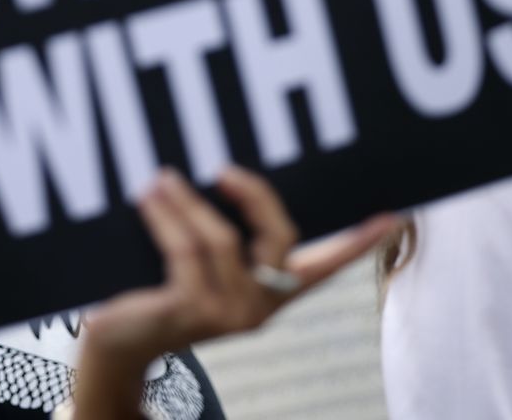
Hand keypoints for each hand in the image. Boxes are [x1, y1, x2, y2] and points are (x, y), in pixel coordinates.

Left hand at [81, 168, 397, 371]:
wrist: (119, 341)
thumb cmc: (162, 286)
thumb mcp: (202, 260)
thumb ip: (226, 229)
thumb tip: (223, 169)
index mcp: (274, 291)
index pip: (328, 264)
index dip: (360, 241)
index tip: (393, 215)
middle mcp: (261, 306)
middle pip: (279, 238)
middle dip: (254, 194)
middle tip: (224, 169)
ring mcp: (229, 313)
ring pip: (222, 239)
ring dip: (189, 201)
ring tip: (163, 177)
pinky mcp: (192, 312)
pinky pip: (185, 250)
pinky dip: (166, 217)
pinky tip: (148, 198)